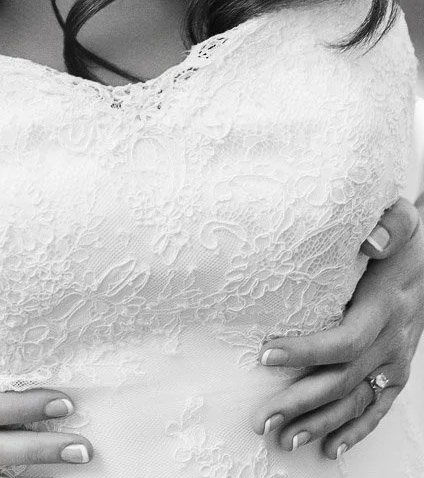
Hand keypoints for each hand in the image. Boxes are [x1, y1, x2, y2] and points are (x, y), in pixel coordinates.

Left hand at [252, 196, 423, 459]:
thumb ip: (390, 224)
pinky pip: (378, 410)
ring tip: (284, 439)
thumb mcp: (402, 219)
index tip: (266, 354)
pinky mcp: (397, 371)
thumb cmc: (404, 236)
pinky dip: (355, 432)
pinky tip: (330, 448)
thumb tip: (372, 240)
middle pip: (343, 381)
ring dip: (320, 424)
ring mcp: (396, 361)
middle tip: (263, 418)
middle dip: (301, 402)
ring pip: (356, 402)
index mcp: (386, 308)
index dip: (306, 352)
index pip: (344, 340)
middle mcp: (393, 342)